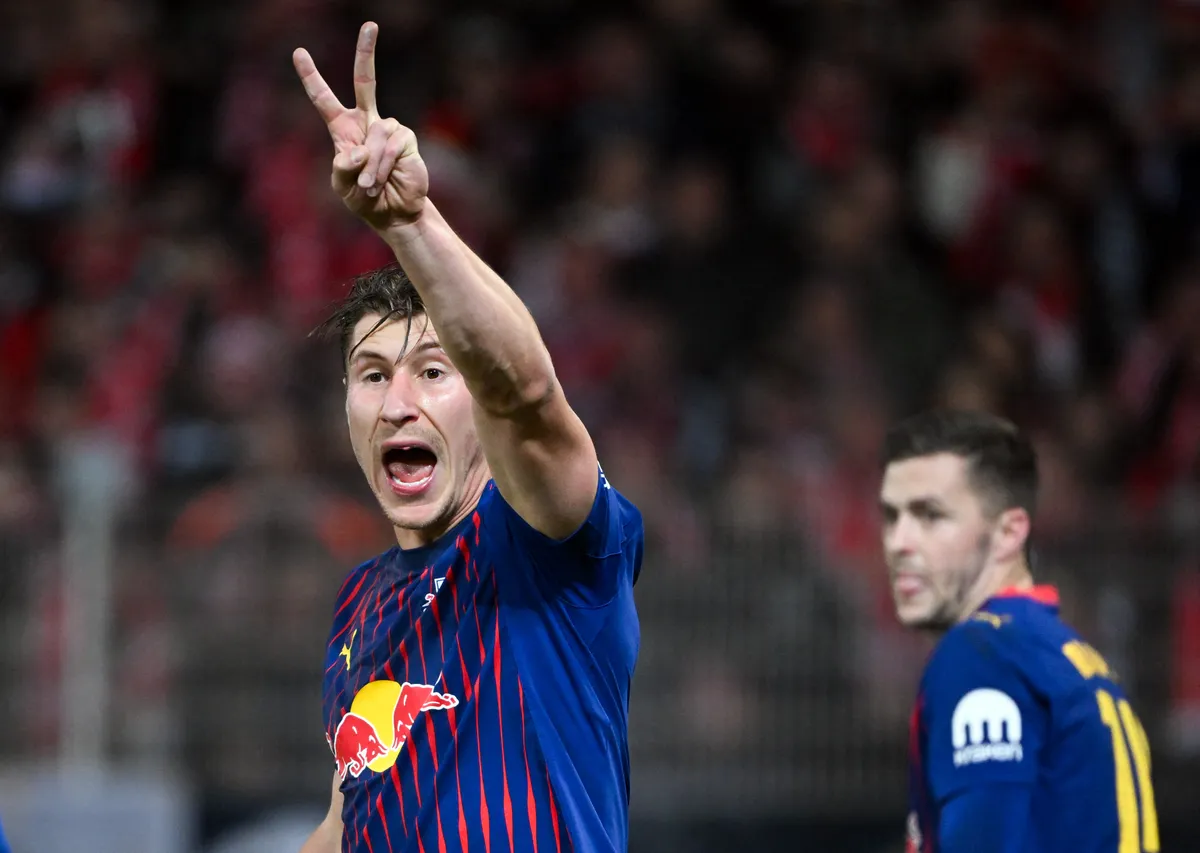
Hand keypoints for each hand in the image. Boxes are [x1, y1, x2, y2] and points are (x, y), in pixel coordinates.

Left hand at [293, 22, 428, 232]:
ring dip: (370, 167)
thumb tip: (358, 151)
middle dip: (367, 53)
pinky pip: (389, 147)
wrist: (394, 214)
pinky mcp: (405, 140)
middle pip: (366, 81)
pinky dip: (382, 168)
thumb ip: (342, 168)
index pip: (324, 99)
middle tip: (370, 25)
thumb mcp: (342, 187)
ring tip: (370, 186)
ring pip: (374, 137)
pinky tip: (382, 181)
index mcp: (343, 130)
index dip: (311, 76)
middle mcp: (367, 122)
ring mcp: (388, 129)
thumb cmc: (364, 199)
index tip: (299, 52)